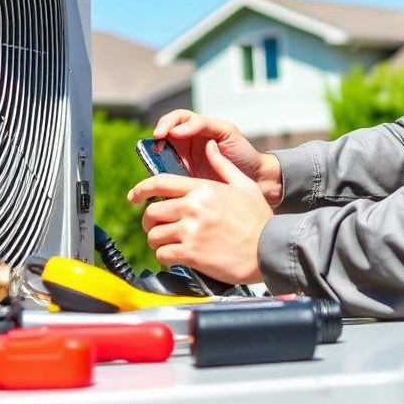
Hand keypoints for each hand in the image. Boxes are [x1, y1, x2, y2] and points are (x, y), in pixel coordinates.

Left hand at [128, 140, 271, 284]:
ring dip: (156, 240)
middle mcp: (193, 207)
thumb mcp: (244, 185)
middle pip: (152, 212)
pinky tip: (173, 256)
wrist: (269, 248)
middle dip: (149, 220)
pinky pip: (163, 254)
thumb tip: (210, 146)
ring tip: (166, 243)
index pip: (161, 183)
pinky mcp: (191, 254)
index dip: (141, 189)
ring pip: (154, 235)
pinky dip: (164, 256)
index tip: (133, 196)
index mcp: (203, 188)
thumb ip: (223, 165)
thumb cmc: (259, 219)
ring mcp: (191, 231)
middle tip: (156, 226)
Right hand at [152, 109, 282, 205]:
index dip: (167, 122)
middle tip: (156, 142)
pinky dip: (161, 174)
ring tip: (154, 158)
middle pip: (164, 134)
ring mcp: (184, 160)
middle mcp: (187, 142)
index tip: (163, 132)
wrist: (255, 178)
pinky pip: (168, 174)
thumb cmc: (242, 152)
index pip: (176, 119)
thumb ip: (204, 125)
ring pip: (162, 154)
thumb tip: (178, 130)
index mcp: (197, 128)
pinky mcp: (184, 178)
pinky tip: (161, 175)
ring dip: (155, 154)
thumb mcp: (227, 132)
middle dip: (157, 136)